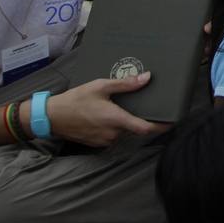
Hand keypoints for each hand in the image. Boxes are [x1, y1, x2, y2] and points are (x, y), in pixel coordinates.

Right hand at [46, 74, 164, 147]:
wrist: (50, 117)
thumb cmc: (75, 100)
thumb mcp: (100, 86)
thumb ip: (125, 84)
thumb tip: (147, 78)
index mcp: (116, 119)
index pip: (145, 128)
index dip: (162, 126)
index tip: (173, 121)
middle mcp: (112, 133)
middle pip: (135, 128)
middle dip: (139, 117)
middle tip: (142, 104)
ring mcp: (104, 140)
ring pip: (123, 131)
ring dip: (125, 121)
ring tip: (120, 107)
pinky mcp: (97, 144)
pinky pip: (113, 135)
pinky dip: (114, 126)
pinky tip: (107, 115)